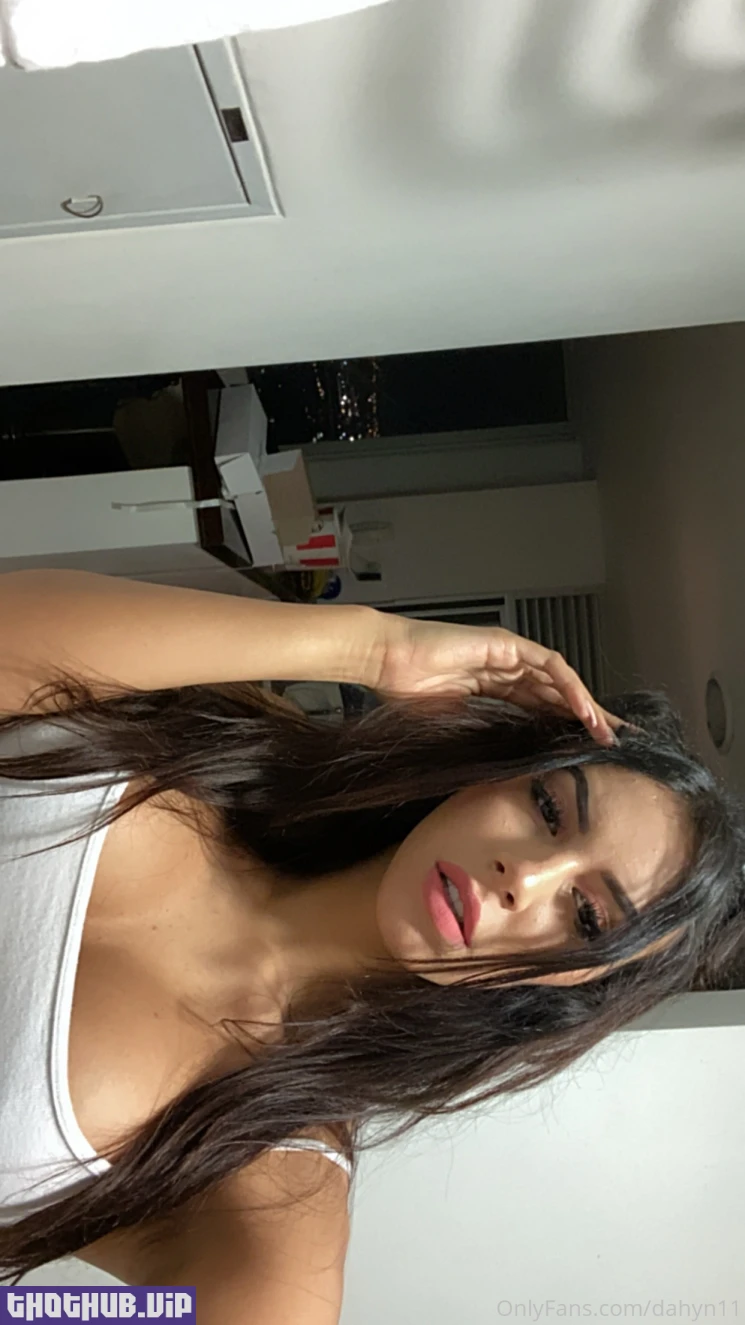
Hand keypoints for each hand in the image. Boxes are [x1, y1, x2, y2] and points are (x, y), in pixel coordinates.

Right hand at [366, 613, 619, 746]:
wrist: (384, 662)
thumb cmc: (402, 693)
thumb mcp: (449, 728)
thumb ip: (478, 743)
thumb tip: (499, 779)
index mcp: (492, 690)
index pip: (540, 711)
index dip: (564, 730)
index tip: (587, 753)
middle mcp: (506, 671)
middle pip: (557, 696)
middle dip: (588, 719)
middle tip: (615, 743)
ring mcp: (508, 655)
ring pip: (560, 681)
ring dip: (586, 707)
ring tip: (607, 733)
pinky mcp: (507, 644)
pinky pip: (549, 666)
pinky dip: (570, 687)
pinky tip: (584, 711)